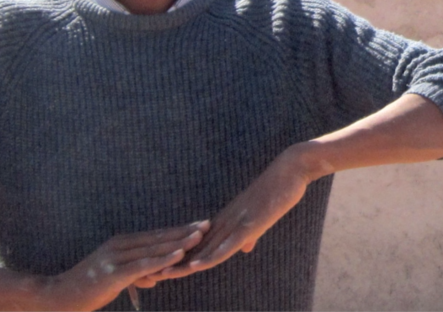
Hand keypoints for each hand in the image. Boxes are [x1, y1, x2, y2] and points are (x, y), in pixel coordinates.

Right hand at [44, 221, 208, 310]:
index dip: (178, 229)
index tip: (199, 224)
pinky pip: (142, 264)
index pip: (156, 235)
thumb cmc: (89, 289)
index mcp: (121, 244)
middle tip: (207, 224)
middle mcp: (120, 245)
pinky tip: (178, 255)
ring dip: (178, 241)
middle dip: (184, 231)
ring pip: (153, 248)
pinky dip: (162, 259)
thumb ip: (137, 275)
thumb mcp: (116, 279)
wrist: (61, 296)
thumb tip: (156, 277)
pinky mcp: (114, 272)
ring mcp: (116, 257)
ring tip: (198, 236)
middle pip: (158, 237)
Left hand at [147, 146, 313, 282]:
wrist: (292, 169)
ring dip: (184, 263)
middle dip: (174, 262)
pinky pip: (226, 244)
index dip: (182, 259)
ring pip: (205, 248)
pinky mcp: (249, 225)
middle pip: (196, 248)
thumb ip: (250, 234)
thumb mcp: (262, 219)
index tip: (164, 269)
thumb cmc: (280, 192)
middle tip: (150, 275)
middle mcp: (226, 221)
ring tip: (163, 274)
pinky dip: (210, 256)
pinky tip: (195, 266)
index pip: (200, 245)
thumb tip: (245, 249)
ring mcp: (236, 223)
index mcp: (228, 221)